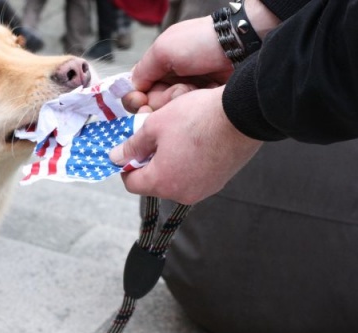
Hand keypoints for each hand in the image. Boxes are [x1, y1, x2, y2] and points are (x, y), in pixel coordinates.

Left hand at [110, 86, 262, 204]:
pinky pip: (195, 176)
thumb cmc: (196, 118)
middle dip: (149, 163)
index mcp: (162, 182)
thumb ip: (132, 145)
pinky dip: (189, 163)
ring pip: (175, 180)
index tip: (128, 150)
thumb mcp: (155, 125)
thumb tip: (116, 158)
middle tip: (153, 138)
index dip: (126, 166)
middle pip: (154, 183)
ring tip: (176, 137)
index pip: (132, 184)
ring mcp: (203, 190)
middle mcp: (182, 193)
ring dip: (169, 163)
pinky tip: (194, 142)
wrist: (242, 114)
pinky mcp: (219, 181)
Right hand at [123, 17, 232, 112]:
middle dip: (163, 100)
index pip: (136, 93)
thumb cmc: (201, 42)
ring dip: (180, 101)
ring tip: (196, 88)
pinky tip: (205, 95)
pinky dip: (195, 106)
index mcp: (157, 69)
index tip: (142, 101)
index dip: (136, 100)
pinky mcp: (202, 105)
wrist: (240, 45)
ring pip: (170, 114)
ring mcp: (186, 95)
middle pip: (152, 107)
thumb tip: (132, 89)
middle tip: (179, 91)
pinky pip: (189, 116)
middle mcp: (170, 83)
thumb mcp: (164, 49)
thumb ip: (143, 69)